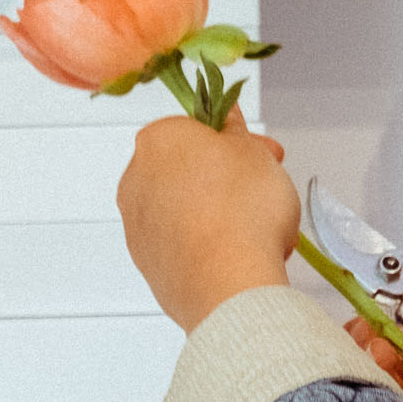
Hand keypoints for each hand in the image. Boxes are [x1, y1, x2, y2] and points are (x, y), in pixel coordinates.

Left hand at [118, 109, 297, 330]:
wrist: (230, 285)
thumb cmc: (243, 211)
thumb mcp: (253, 150)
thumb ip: (234, 128)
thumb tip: (223, 116)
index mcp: (158, 140)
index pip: (198, 127)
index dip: (236, 139)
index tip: (260, 151)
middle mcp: (137, 180)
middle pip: (188, 167)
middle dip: (227, 174)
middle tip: (265, 184)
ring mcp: (139, 226)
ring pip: (186, 206)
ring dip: (218, 209)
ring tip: (257, 223)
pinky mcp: (149, 264)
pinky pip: (183, 242)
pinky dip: (207, 242)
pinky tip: (237, 250)